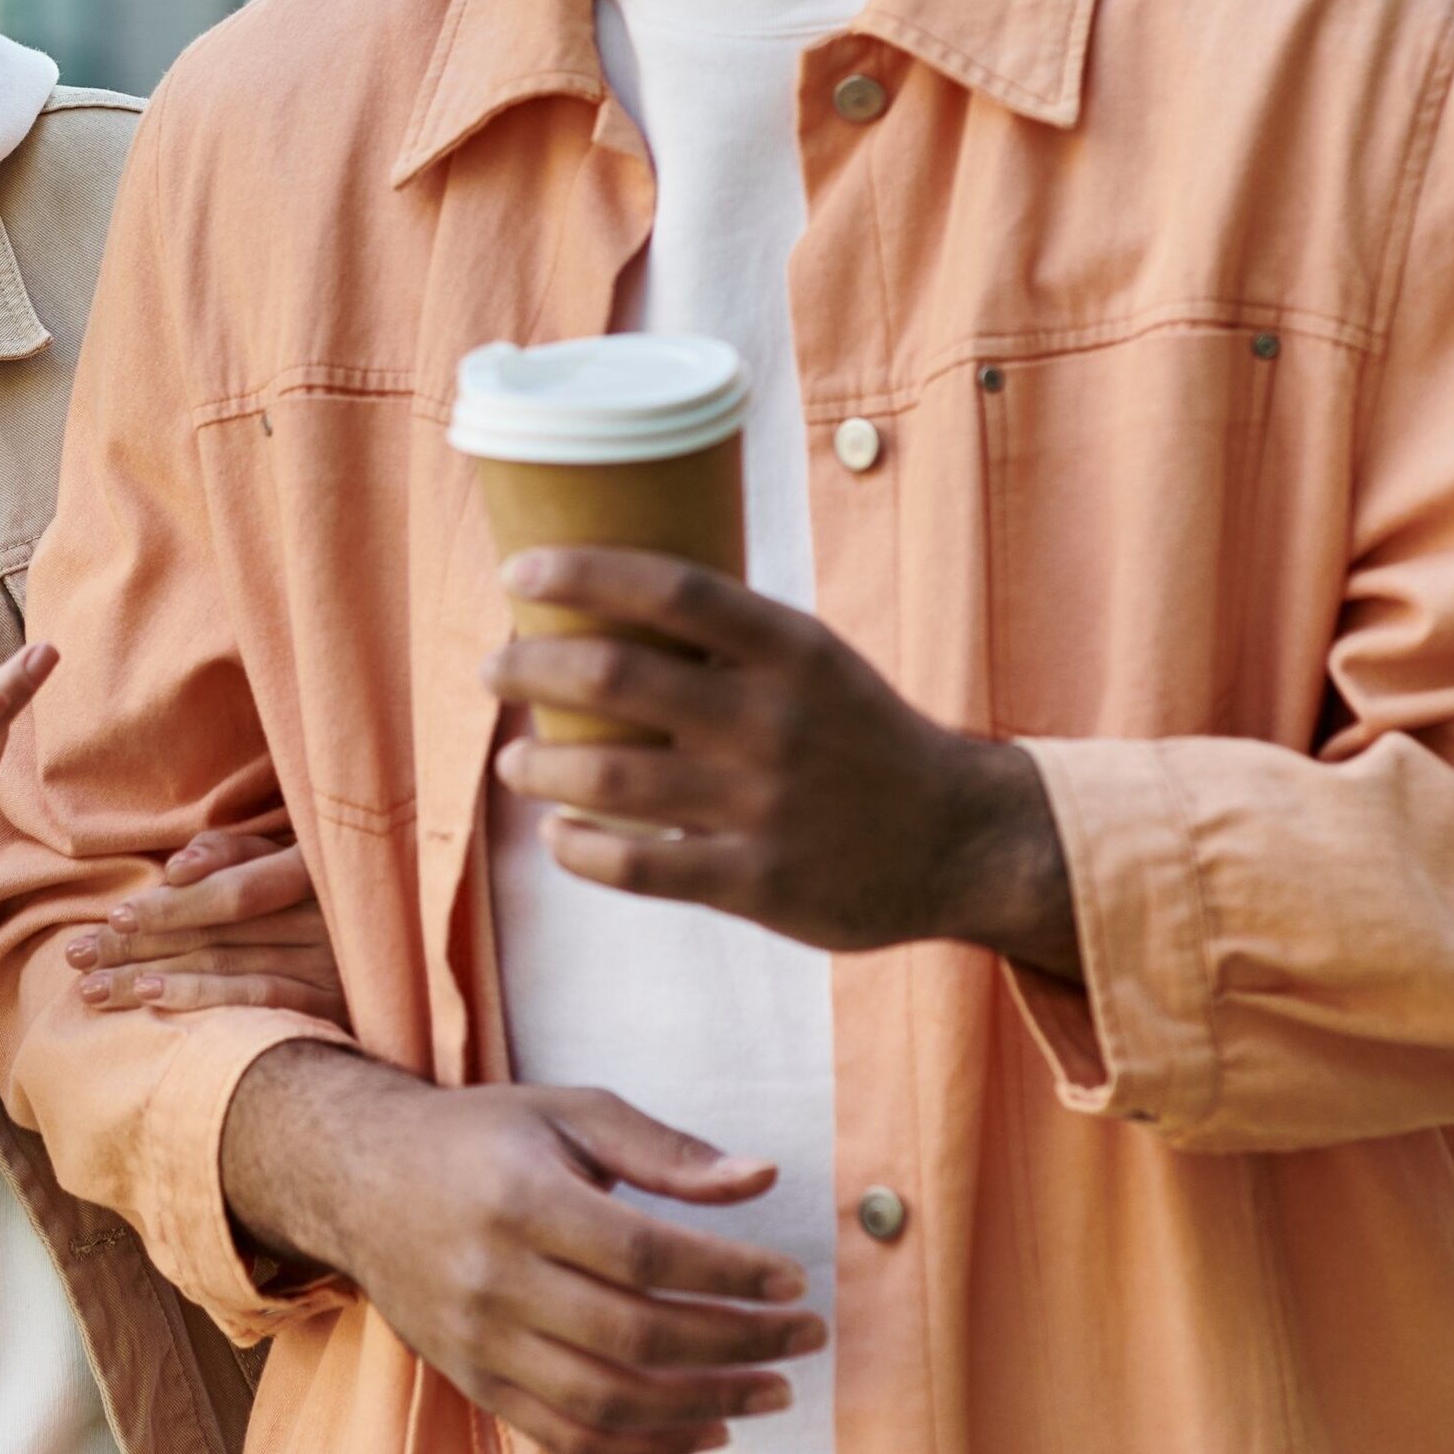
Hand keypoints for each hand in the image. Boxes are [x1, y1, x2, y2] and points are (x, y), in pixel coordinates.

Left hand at [62, 830, 345, 1020]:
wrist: (406, 962)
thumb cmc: (326, 903)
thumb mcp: (290, 859)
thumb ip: (236, 852)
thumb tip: (176, 871)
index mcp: (311, 867)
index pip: (233, 885)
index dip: (172, 902)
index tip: (115, 914)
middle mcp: (322, 913)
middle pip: (214, 927)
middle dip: (139, 940)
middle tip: (78, 954)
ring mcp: (330, 961)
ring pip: (225, 963)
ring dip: (150, 973)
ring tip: (93, 986)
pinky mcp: (333, 1005)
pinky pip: (258, 999)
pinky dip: (201, 997)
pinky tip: (152, 999)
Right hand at [216, 1045, 825, 1453]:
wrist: (358, 1181)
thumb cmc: (479, 1139)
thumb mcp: (566, 1113)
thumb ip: (663, 1149)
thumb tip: (758, 1178)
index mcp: (521, 1199)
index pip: (645, 1257)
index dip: (729, 1276)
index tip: (794, 1282)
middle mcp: (495, 1279)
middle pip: (635, 1337)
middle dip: (736, 1346)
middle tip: (804, 1340)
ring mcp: (481, 1342)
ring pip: (606, 1401)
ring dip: (703, 1407)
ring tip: (769, 1393)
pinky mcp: (476, 1383)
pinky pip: (568, 1438)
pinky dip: (644, 1447)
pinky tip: (705, 1430)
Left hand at [485, 547, 1078, 975]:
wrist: (959, 840)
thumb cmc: (858, 734)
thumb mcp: (814, 661)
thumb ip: (727, 635)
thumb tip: (602, 593)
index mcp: (790, 647)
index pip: (671, 588)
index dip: (583, 572)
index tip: (516, 573)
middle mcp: (774, 718)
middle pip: (616, 677)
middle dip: (531, 668)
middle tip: (495, 670)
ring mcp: (765, 803)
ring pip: (611, 778)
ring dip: (539, 767)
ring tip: (514, 764)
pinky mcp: (758, 882)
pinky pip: (639, 866)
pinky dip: (579, 851)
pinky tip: (557, 837)